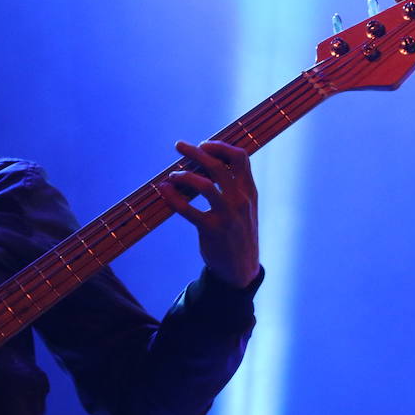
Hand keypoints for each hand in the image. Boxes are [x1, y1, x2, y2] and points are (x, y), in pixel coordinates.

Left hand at [157, 139, 259, 287]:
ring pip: (204, 184)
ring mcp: (227, 215)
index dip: (221, 146)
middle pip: (217, 166)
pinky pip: (188, 209)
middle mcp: (240, 200)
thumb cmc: (238, 233)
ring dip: (184, 175)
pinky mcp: (212, 230)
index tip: (204, 144)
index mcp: (249, 191)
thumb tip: (210, 165)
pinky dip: (173, 197)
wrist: (241, 269)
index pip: (240, 158)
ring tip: (172, 175)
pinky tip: (164, 190)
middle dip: (195, 152)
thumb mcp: (245, 208)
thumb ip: (235, 187)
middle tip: (179, 146)